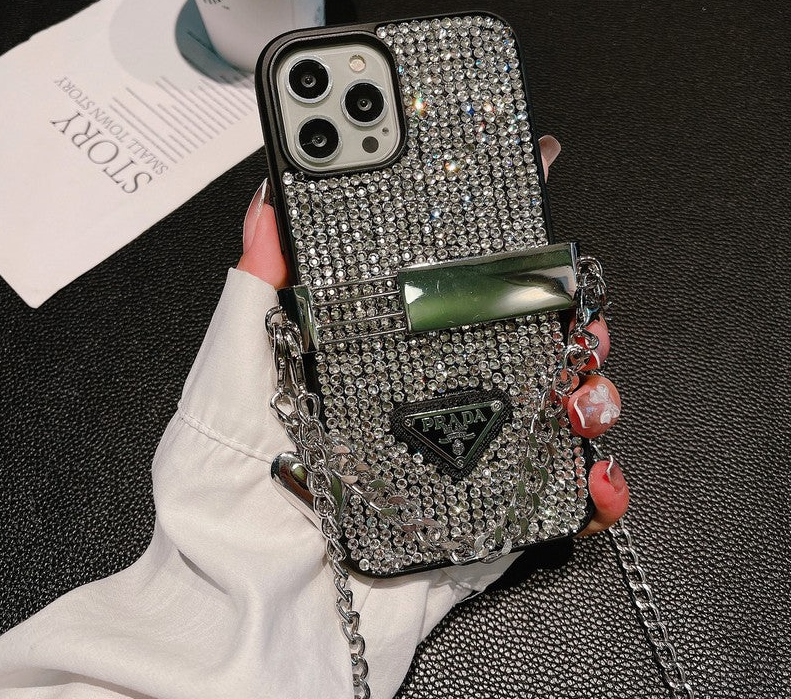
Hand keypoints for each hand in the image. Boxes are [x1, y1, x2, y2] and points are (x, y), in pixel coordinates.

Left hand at [237, 135, 628, 535]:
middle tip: (575, 314)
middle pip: (520, 344)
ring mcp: (461, 461)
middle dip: (564, 319)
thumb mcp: (232, 376)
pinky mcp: (483, 521)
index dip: (500, 254)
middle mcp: (425, 403)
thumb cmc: (223, 494)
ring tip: (585, 394)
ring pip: (551, 410)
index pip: (451, 293)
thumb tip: (266, 203)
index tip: (534, 217)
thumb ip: (253, 291)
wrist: (244, 614)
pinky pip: (553, 499)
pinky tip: (595, 476)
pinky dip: (594, 485)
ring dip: (591, 391)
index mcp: (379, 362)